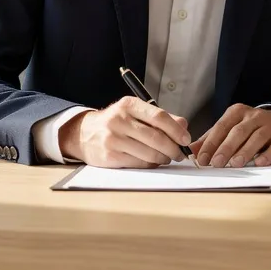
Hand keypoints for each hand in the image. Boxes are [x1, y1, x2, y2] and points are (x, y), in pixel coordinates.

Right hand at [60, 97, 190, 167]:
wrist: (84, 134)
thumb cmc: (116, 123)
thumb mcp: (135, 112)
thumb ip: (160, 118)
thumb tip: (183, 126)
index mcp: (129, 104)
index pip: (159, 116)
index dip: (176, 130)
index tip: (186, 139)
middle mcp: (119, 119)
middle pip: (156, 137)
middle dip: (173, 148)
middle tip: (180, 153)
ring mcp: (113, 138)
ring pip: (149, 153)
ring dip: (163, 158)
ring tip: (167, 158)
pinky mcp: (110, 156)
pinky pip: (139, 163)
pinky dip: (151, 165)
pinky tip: (153, 162)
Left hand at [192, 104, 270, 167]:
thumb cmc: (250, 128)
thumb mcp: (230, 128)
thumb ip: (211, 138)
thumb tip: (192, 151)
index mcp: (237, 112)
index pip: (221, 126)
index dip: (211, 143)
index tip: (202, 158)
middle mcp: (254, 116)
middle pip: (238, 131)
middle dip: (226, 148)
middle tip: (216, 163)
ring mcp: (270, 126)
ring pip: (256, 137)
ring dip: (245, 151)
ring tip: (235, 164)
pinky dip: (267, 155)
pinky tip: (259, 163)